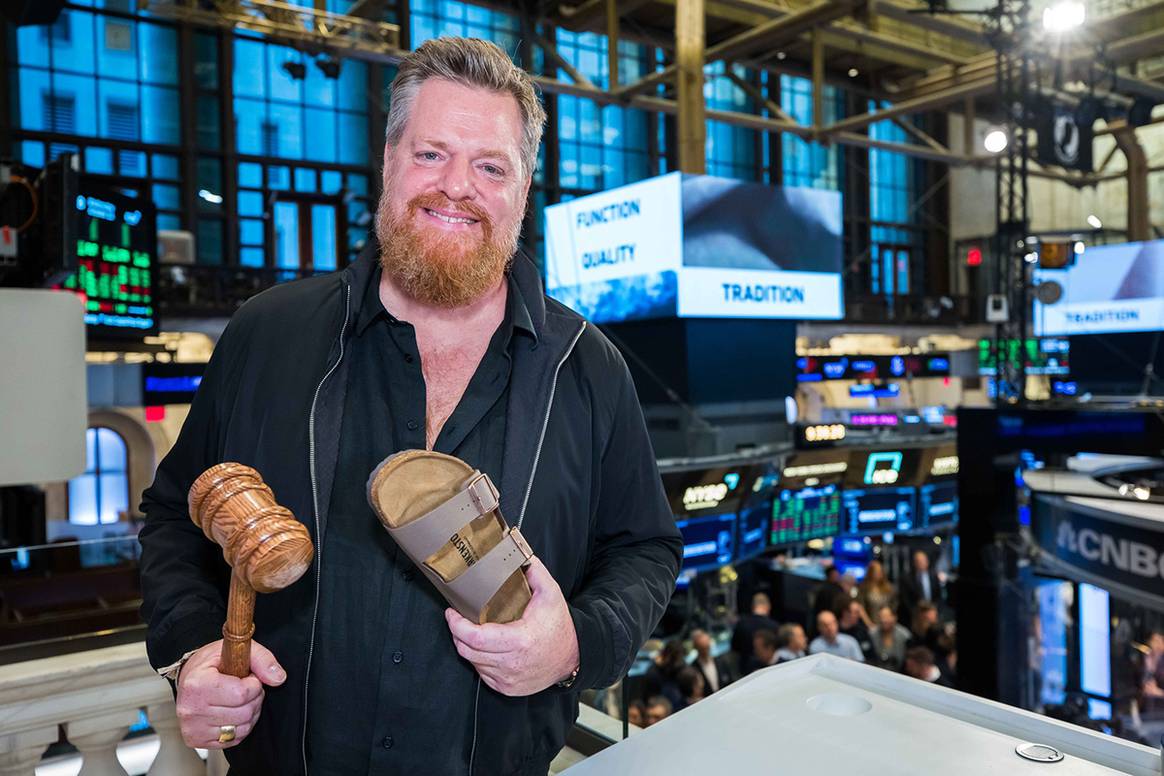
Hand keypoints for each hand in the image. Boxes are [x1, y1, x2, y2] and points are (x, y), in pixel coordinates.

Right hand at [175, 639, 285, 748]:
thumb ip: (262, 660)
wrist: (187, 677)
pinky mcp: (197, 740)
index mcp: (197, 684)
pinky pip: (233, 740)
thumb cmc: (210, 663)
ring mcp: (193, 727)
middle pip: (244, 713)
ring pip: (241, 728)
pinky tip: (234, 713)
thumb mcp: (236, 650)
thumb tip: (278, 678)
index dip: (254, 685)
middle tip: (247, 689)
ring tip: (241, 700)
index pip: (241, 693)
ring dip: (250, 714)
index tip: (249, 678)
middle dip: (254, 699)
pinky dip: (240, 727)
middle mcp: (191, 709)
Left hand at [445, 556, 579, 696]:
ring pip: (472, 662)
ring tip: (470, 630)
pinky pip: (481, 673)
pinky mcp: (507, 688)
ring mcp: (508, 679)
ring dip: (467, 646)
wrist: (573, 657)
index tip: (452, 613)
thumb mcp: (551, 593)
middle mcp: (512, 664)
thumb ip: (534, 571)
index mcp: (520, 640)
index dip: (457, 625)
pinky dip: (478, 659)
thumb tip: (518, 553)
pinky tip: (484, 647)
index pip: (475, 637)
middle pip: (467, 651)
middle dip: (457, 633)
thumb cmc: (559, 625)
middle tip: (456, 618)